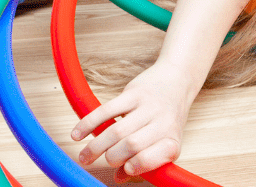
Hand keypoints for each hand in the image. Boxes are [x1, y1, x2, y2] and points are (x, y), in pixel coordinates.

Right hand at [71, 64, 193, 177]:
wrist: (178, 80)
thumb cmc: (167, 117)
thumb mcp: (163, 140)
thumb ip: (143, 159)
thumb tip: (119, 177)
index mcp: (171, 141)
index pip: (152, 158)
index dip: (136, 166)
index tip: (124, 169)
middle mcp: (163, 123)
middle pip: (131, 145)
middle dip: (112, 157)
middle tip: (102, 160)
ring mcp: (149, 106)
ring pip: (117, 131)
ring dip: (96, 146)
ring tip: (84, 157)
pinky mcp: (134, 92)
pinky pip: (107, 109)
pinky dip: (89, 123)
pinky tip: (77, 134)